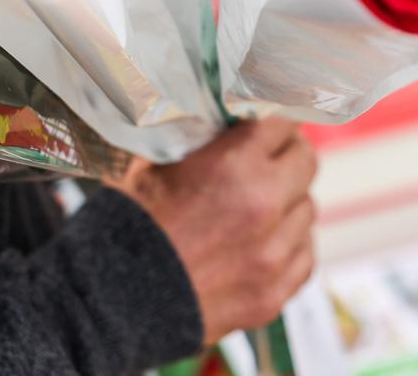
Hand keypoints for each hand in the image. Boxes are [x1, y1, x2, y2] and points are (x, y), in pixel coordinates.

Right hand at [118, 118, 317, 344]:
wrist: (108, 306)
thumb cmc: (125, 226)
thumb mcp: (152, 161)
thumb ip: (196, 134)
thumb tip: (221, 112)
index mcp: (233, 164)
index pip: (283, 120)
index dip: (274, 118)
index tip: (268, 122)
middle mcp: (263, 205)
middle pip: (306, 160)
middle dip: (287, 154)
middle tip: (268, 159)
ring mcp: (272, 254)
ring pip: (308, 208)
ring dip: (288, 202)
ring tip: (259, 207)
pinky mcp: (273, 293)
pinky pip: (304, 254)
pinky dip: (289, 245)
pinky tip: (264, 243)